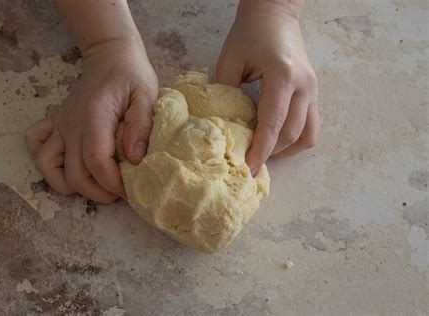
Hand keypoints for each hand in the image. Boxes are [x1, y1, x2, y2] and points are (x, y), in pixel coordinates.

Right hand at [24, 37, 157, 202]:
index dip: (113, 184)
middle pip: (75, 174)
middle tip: (118, 193)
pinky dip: (46, 163)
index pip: (97, 163)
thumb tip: (134, 158)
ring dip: (69, 184)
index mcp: (95, 117)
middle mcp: (71, 124)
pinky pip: (36, 146)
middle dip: (98, 193)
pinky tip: (66, 165)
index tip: (130, 190)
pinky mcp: (55, 123)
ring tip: (94, 184)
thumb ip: (142, 125)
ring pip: (48, 167)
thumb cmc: (131, 74)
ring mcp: (60, 124)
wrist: (110, 55)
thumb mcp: (146, 95)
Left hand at [216, 0, 318, 174]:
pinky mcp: (314, 92)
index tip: (247, 168)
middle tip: (250, 163)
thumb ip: (226, 95)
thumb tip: (226, 128)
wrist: (275, 14)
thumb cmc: (249, 34)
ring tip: (265, 153)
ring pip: (307, 135)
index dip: (260, 150)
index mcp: (283, 76)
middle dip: (270, 154)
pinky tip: (278, 140)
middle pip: (292, 134)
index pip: (273, 123)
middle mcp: (304, 85)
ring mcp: (313, 89)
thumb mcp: (229, 61)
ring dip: (286, 150)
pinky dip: (296, 139)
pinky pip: (312, 125)